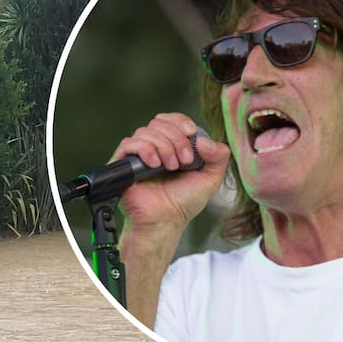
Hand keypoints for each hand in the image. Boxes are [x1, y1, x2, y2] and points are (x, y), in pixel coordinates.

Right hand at [111, 113, 231, 233]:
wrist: (165, 221)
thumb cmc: (183, 203)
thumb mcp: (210, 179)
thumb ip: (219, 157)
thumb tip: (204, 140)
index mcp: (172, 147)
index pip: (171, 120)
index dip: (181, 122)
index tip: (191, 134)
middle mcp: (154, 148)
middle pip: (159, 123)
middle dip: (175, 138)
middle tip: (184, 161)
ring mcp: (138, 156)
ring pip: (145, 131)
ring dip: (163, 146)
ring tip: (170, 166)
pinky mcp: (123, 164)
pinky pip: (129, 143)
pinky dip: (145, 149)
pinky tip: (155, 164)